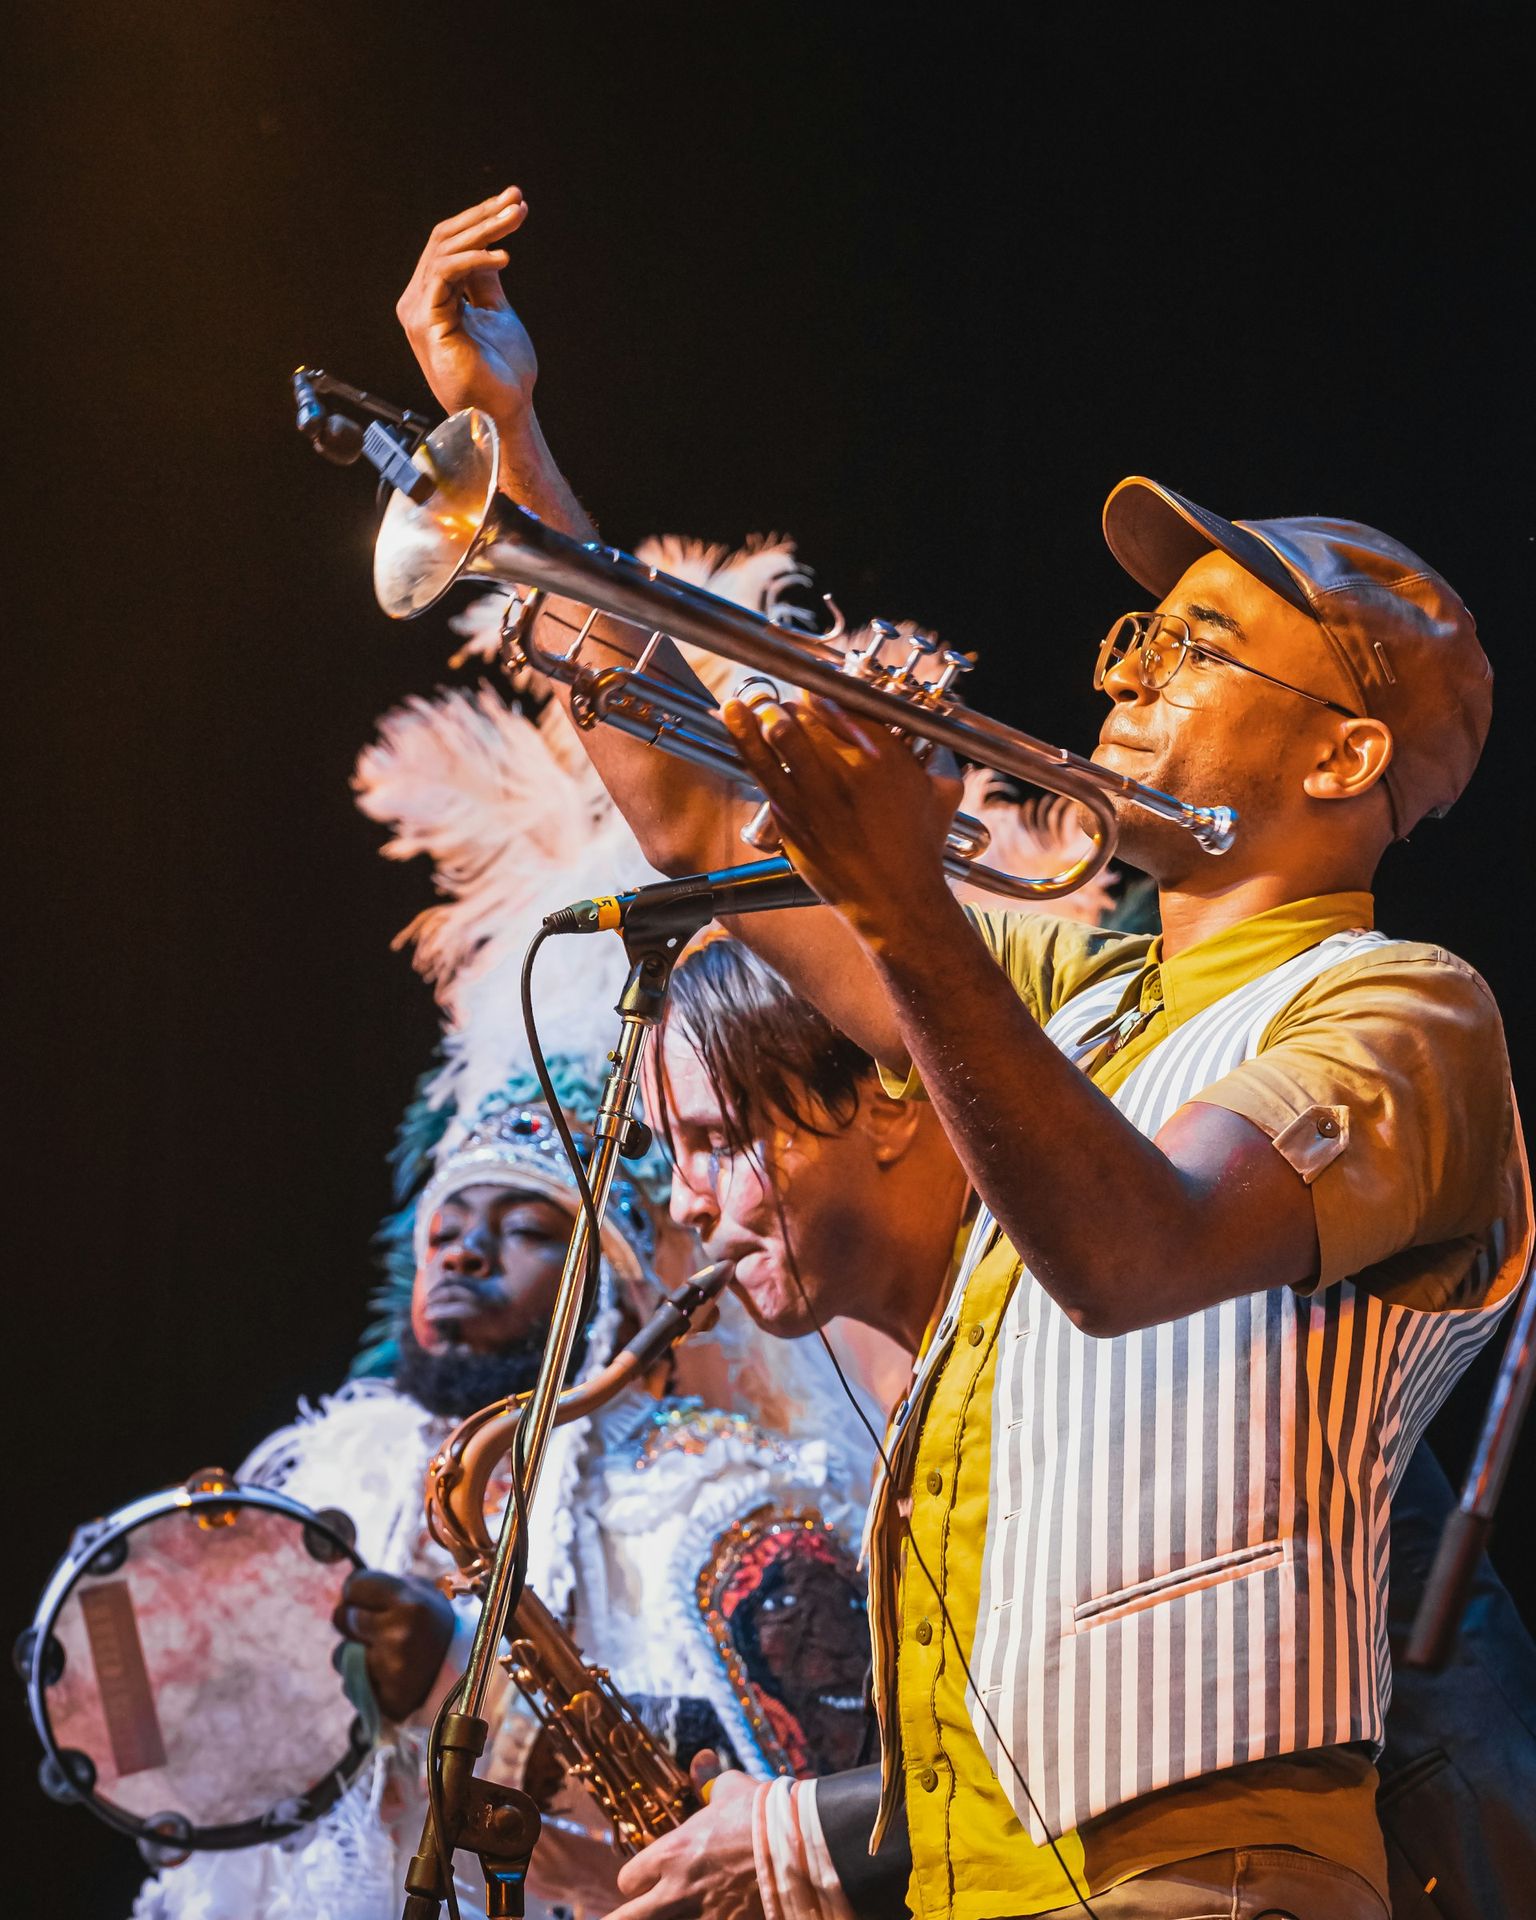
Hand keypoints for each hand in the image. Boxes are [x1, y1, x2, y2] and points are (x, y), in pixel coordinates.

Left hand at [332, 1569, 455, 1721]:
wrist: (464, 1670)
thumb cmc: (435, 1625)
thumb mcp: (420, 1593)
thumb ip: (383, 1588)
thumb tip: (344, 1593)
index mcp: (410, 1602)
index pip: (354, 1586)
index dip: (357, 1593)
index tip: (367, 1600)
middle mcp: (399, 1633)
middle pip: (342, 1617)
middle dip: (352, 1620)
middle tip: (374, 1626)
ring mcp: (392, 1669)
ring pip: (340, 1654)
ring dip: (353, 1653)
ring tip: (380, 1653)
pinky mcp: (388, 1699)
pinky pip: (350, 1685)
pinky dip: (362, 1680)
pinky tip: (384, 1675)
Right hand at [396, 186, 536, 429]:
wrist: (505, 410)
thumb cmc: (501, 371)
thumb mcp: (495, 312)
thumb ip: (485, 279)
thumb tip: (490, 241)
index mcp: (432, 297)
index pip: (449, 244)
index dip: (480, 219)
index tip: (514, 202)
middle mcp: (418, 300)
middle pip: (444, 240)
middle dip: (484, 216)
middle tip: (517, 202)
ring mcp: (418, 311)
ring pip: (444, 251)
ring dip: (483, 230)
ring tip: (515, 220)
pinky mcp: (426, 323)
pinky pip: (446, 275)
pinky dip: (475, 260)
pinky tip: (504, 256)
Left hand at [604, 1756, 761, 1919]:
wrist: (799, 1845)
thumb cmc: (761, 1813)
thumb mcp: (729, 1788)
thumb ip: (708, 1780)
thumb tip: (702, 1759)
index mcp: (671, 1852)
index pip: (627, 1880)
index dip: (635, 1880)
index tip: (645, 1880)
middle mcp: (677, 1890)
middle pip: (628, 1919)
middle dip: (627, 1916)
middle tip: (631, 1913)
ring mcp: (702, 1915)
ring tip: (666, 1914)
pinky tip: (705, 1917)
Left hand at [723, 691, 962, 949]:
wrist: (894, 899)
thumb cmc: (920, 849)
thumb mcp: (943, 792)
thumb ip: (936, 755)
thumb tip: (931, 734)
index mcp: (883, 756)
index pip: (842, 704)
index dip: (822, 693)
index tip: (814, 692)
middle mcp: (844, 770)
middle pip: (804, 717)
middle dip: (791, 705)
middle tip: (785, 705)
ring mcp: (813, 795)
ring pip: (776, 738)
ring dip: (759, 714)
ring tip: (744, 704)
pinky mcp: (792, 818)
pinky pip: (763, 772)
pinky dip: (745, 744)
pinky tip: (733, 723)